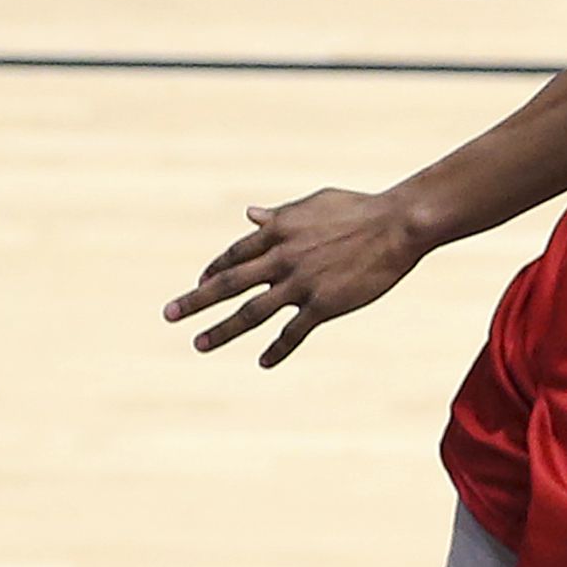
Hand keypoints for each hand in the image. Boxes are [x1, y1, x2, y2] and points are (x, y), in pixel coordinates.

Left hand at [162, 187, 425, 365]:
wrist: (396, 225)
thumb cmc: (358, 209)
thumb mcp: (312, 204)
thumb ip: (278, 215)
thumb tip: (248, 215)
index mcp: (278, 230)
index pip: (234, 254)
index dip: (214, 269)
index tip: (199, 283)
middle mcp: (282, 257)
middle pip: (229, 284)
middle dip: (196, 300)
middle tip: (169, 315)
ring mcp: (301, 283)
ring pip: (252, 312)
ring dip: (222, 330)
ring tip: (199, 344)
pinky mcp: (323, 304)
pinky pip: (293, 333)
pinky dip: (277, 349)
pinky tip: (263, 362)